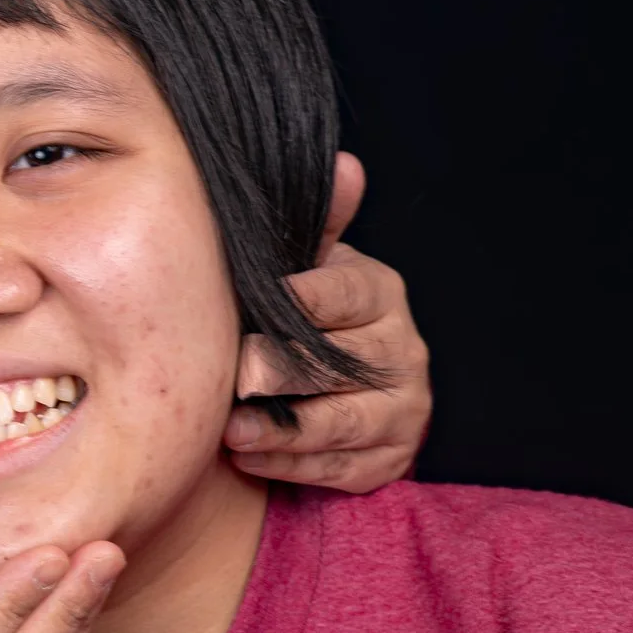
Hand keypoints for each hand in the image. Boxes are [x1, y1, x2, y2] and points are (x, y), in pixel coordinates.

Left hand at [224, 151, 431, 490]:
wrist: (337, 385)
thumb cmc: (305, 313)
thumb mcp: (309, 265)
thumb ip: (315, 224)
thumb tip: (344, 164)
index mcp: (380, 293)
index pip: (345, 294)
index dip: (301, 300)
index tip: (256, 307)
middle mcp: (402, 351)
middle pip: (339, 362)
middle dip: (281, 370)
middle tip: (234, 375)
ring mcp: (402, 409)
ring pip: (343, 422)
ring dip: (282, 429)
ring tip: (230, 431)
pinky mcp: (389, 459)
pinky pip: (341, 468)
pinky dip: (291, 465)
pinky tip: (246, 456)